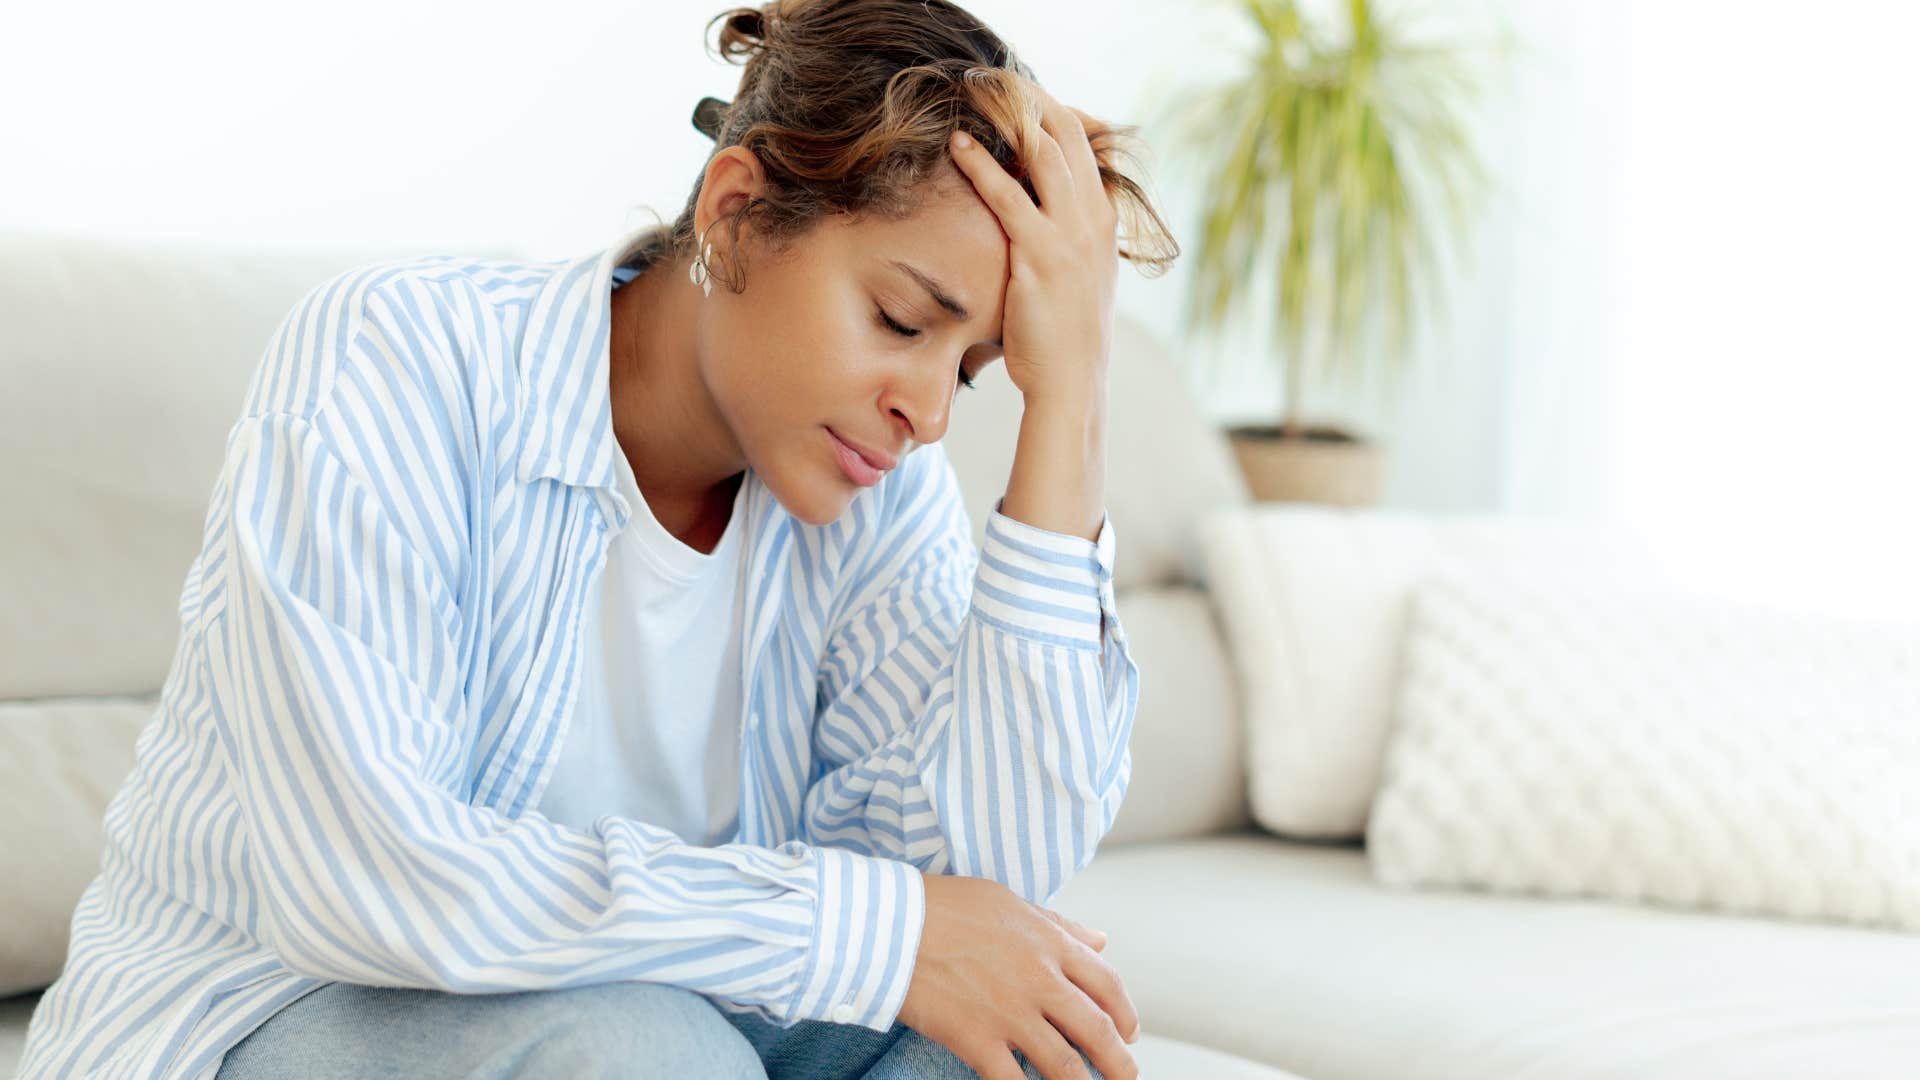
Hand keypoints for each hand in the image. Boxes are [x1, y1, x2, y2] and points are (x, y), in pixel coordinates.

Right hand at [898, 871, 1139, 1079]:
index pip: (1107, 984)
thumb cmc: (946, 906)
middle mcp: (1039, 980)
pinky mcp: (976, 1040)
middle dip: (1120, 1062)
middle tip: (1126, 1077)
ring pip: (1066, 1065)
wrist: (890, 924)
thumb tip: (1100, 939)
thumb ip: (1059, 925)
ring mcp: (1010, 1013)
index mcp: (1050, 943)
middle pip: (1098, 1030)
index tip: (1130, 1032)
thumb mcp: (1010, 903)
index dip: (1126, 1014)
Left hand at [947, 85, 1118, 405]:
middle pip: (1066, 131)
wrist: (1072, 383)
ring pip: (1042, 150)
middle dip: (1027, 97)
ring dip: (1004, 115)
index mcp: (1104, 219)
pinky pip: (1008, 195)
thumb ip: (1064, 239)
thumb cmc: (1064, 336)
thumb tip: (1030, 217)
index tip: (1015, 97)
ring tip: (972, 95)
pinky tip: (956, 145)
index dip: (1050, 112)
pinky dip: (981, 163)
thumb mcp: (1078, 277)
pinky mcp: (1040, 254)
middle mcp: (1093, 218)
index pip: (1085, 142)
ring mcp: (1071, 234)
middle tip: (990, 80)